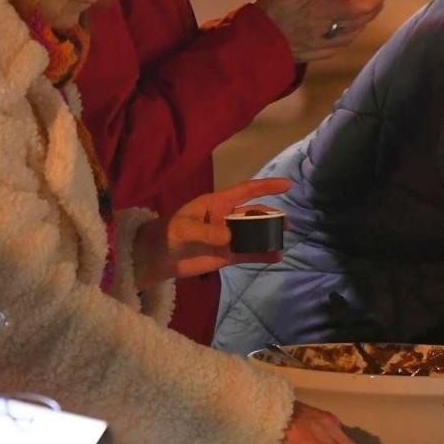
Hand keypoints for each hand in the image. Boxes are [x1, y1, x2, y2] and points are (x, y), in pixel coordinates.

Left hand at [133, 178, 289, 282]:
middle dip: (271, 216)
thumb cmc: (166, 234)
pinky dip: (263, 255)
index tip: (287, 185)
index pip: (245, 191)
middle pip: (254, 214)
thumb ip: (205, 231)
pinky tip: (276, 257)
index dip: (266, 187)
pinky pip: (249, 253)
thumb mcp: (182, 228)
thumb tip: (229, 237)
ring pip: (254, 234)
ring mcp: (228, 237)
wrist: (156, 258)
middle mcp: (226, 218)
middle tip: (286, 224)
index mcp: (216, 203)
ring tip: (282, 240)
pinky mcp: (227, 255)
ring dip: (269, 236)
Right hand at [257, 0, 384, 62]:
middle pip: (354, 21)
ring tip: (368, 16)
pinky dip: (348, 38)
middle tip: (379, 2)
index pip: (351, 7)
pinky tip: (350, 35)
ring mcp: (318, 44)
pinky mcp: (312, 54)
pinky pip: (337, 47)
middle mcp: (322, 29)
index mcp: (317, 12)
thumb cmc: (264, 16)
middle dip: (369, 10)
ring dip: (362, 24)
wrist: (252, 48)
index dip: (368, 1)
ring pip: (348, 35)